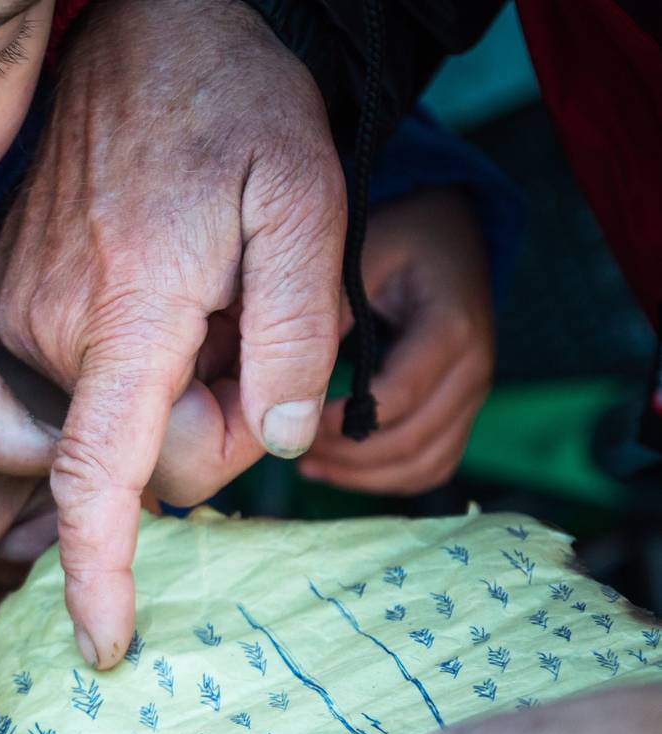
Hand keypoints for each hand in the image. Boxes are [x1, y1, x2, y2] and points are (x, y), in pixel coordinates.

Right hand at [0, 0, 344, 668]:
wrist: (144, 38)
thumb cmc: (235, 111)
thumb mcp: (306, 202)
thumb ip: (300, 329)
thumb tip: (282, 442)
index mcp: (127, 307)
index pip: (99, 470)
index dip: (101, 569)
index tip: (104, 642)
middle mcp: (45, 326)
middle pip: (131, 459)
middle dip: (203, 435)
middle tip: (249, 349)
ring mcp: (10, 316)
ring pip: (99, 428)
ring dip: (163, 400)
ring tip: (197, 307)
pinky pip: (64, 391)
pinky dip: (119, 377)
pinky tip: (150, 304)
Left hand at [300, 189, 494, 494]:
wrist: (445, 233)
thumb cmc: (397, 239)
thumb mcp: (362, 254)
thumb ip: (330, 308)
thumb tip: (283, 368)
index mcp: (451, 328)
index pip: (398, 397)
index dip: (343, 420)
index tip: (296, 418)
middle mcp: (473, 369)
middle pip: (412, 442)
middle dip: (346, 455)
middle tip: (291, 445)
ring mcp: (472, 395)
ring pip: (424, 465)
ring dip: (362, 475)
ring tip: (307, 463)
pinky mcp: (461, 411)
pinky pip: (430, 466)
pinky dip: (383, 477)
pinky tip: (334, 466)